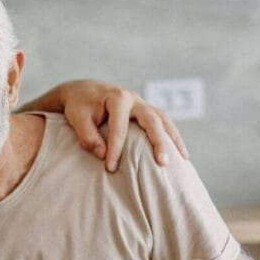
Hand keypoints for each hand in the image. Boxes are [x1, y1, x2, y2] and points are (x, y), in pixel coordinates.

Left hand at [54, 79, 187, 171]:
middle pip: (152, 120)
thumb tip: (103, 154)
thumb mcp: (77, 118)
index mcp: (117, 97)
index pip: (120, 127)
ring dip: (174, 139)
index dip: (115, 149)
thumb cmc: (79, 106)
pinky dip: (172, 137)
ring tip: (182, 160)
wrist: (83, 91)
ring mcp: (142, 104)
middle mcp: (134, 98)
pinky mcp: (146, 111)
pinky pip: (163, 123)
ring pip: (164, 120)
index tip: (111, 169)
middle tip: (162, 163)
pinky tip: (180, 154)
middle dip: (158, 142)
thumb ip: (88, 136)